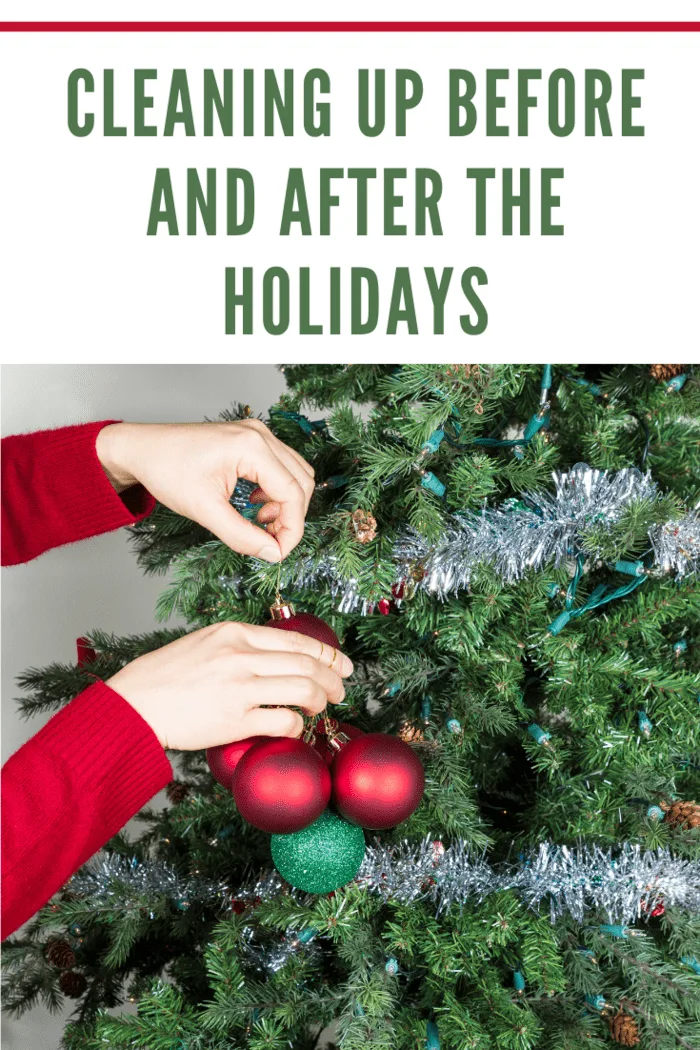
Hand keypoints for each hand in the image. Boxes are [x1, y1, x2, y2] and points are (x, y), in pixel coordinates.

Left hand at [96, 420, 314, 561]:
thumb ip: (241, 535)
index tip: (277, 553)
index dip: (292, 529)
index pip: (293, 493)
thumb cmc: (167, 471)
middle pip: (302, 482)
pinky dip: (276, 491)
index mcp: (251, 447)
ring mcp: (258, 433)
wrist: (143, 449)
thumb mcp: (204, 510)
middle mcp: (261, 435)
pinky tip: (254, 505)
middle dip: (291, 517)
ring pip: (296, 474)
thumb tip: (271, 554)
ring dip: (285, 504)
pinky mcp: (252, 439)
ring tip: (259, 523)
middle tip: (268, 541)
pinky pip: (281, 467)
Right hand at [106, 622, 352, 750]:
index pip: (296, 640)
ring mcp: (240, 687)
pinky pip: (285, 720)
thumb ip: (239, 645)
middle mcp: (241, 655)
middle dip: (333, 678)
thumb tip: (277, 658)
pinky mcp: (236, 719)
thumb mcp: (204, 643)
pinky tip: (295, 727)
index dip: (328, 653)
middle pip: (308, 664)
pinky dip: (298, 724)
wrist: (134, 705)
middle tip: (340, 690)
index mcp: (235, 632)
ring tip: (323, 707)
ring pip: (304, 689)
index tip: (342, 663)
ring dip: (321, 700)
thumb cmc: (164, 677)